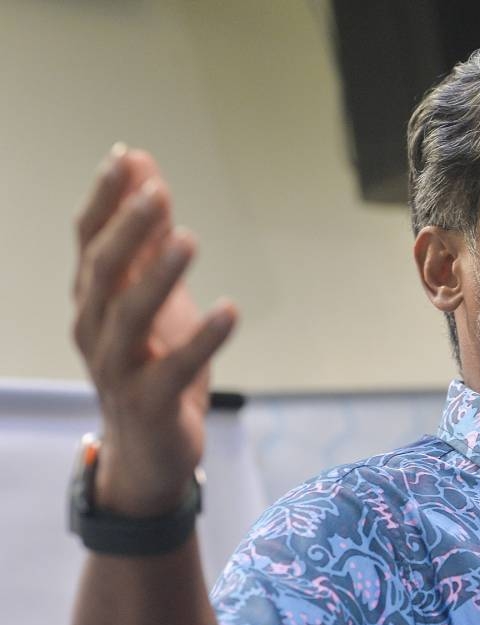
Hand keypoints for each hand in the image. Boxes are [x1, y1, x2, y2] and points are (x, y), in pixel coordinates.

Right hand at [72, 145, 237, 516]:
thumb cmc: (151, 363)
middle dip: (126, 231)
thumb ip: (147, 240)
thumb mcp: (151, 297)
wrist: (149, 449)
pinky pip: (173, 369)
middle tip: (157, 193)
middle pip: (103, 274)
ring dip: (158, 277)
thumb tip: (144, 171)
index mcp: (94, 300)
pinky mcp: (149, 403)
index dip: (104, 201)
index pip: (90, 242)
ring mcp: (118, 369)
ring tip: (188, 239)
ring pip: (129, 319)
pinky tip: (230, 311)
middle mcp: (95, 330)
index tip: (126, 160)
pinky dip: (202, 340)